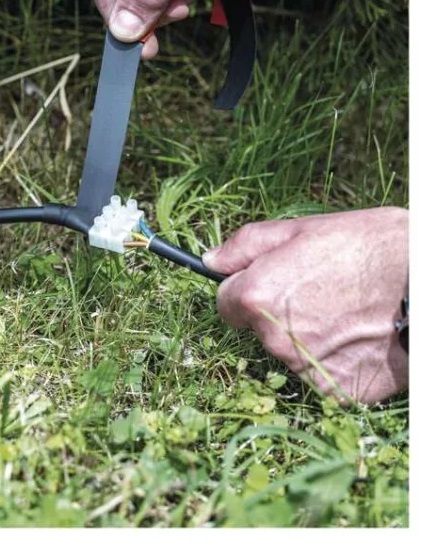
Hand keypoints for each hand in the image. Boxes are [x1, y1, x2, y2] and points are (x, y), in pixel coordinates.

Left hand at [203, 208, 408, 404]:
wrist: (422, 283)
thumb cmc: (364, 247)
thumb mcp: (298, 230)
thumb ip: (244, 246)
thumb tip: (210, 260)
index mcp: (256, 297)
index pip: (225, 304)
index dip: (245, 291)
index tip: (268, 283)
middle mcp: (273, 339)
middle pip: (257, 330)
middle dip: (275, 313)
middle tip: (317, 292)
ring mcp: (305, 368)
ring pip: (289, 353)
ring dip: (305, 338)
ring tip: (342, 312)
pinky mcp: (337, 391)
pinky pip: (320, 374)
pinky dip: (333, 360)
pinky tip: (356, 337)